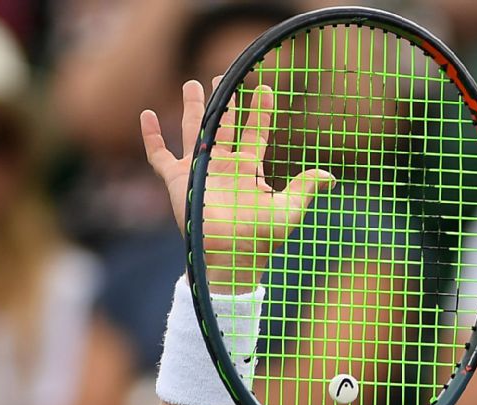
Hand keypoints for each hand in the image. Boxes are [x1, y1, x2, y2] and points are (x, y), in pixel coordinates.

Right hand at [140, 79, 334, 292]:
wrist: (230, 256)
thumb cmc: (261, 237)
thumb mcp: (288, 209)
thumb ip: (305, 188)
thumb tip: (330, 176)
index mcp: (249, 169)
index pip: (255, 132)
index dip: (260, 111)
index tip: (265, 89)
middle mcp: (224, 166)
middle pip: (225, 125)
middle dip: (225, 102)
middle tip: (224, 77)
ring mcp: (199, 171)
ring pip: (194, 131)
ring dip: (193, 108)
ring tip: (192, 84)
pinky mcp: (177, 180)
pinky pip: (159, 154)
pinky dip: (151, 136)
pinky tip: (146, 114)